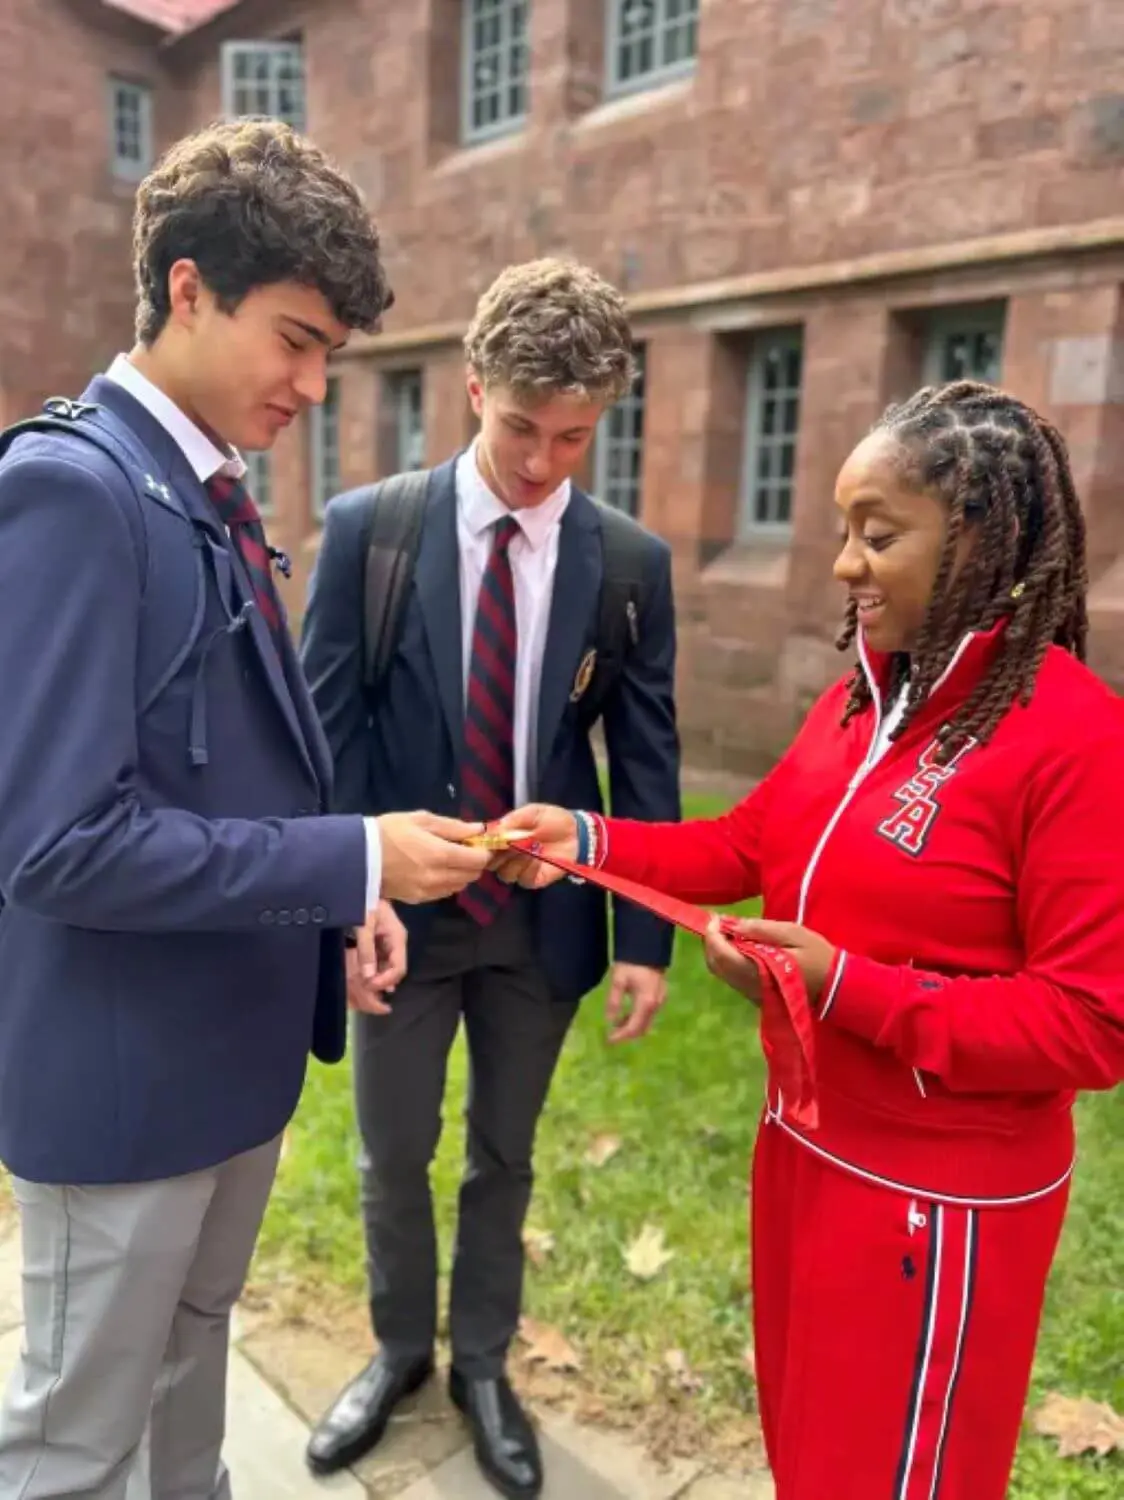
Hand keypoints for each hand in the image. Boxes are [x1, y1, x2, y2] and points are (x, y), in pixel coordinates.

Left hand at [348, 901, 408, 1014]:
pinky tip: (363, 975)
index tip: (368, 985)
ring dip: (376, 977)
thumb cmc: (364, 902)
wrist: (360, 884)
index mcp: (398, 937)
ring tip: (362, 985)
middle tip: (363, 989)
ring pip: (387, 966)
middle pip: (394, 969)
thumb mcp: (364, 925)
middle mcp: (397, 941)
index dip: (385, 980)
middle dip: (381, 981)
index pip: (399, 967)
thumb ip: (366, 951)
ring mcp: (389, 941)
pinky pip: (379, 960)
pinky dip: (372, 969)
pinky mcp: (380, 940)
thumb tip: (369, 977)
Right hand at [377, 812, 491, 903]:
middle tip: (464, 849)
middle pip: (472, 875)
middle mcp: (438, 877)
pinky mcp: (418, 899)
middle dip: (474, 863)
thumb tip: (479, 830)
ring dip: (461, 873)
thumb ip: (453, 826)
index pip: (478, 860)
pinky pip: (444, 893)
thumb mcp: (421, 819)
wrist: (358, 857)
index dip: (483, 851)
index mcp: (441, 854)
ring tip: (448, 859)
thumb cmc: (390, 831)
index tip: (478, 843)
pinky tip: (436, 870)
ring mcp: (428, 891)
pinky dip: (447, 882)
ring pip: (460, 886)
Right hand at [490, 804, 577, 889]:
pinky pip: (523, 879)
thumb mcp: (534, 812)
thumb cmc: (554, 820)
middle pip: (490, 863)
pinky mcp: (533, 879)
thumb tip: (493, 829)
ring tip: (528, 850)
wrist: (577, 833)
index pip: (485, 846)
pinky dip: (529, 869)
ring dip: (514, 862)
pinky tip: (538, 858)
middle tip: (510, 845)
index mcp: (505, 838)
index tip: (489, 840)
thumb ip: (514, 819)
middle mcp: (508, 856)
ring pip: (505, 874)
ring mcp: (521, 869)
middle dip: (498, 855)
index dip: (484, 844)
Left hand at [605, 963, 666, 1043]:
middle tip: (611, 1036)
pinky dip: (637, 1018)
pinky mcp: (660, 996)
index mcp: (646, 1002)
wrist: (648, 949)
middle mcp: (656, 1005)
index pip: (633, 1027)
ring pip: (646, 1022)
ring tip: (615, 1024)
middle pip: (642, 1028)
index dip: (621, 1036)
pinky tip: (625, 1014)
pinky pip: (649, 1014)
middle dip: (626, 1034)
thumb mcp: (618, 981)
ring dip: (631, 1026)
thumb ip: (613, 1002)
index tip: (608, 1040)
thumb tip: (610, 1020)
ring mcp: (660, 1001)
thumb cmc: (631, 963)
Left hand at [704, 916, 836, 1005]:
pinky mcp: (754, 996)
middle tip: (720, 922)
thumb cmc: (817, 956)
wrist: (833, 987)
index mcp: (759, 970)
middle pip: (715, 965)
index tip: (716, 918)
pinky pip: (731, 978)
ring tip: (730, 931)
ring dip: (718, 950)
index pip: (722, 955)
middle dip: (711, 942)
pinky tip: (739, 946)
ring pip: (721, 972)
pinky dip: (727, 960)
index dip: (713, 935)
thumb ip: (762, 929)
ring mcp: (751, 993)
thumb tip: (735, 924)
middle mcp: (749, 985)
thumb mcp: (794, 933)